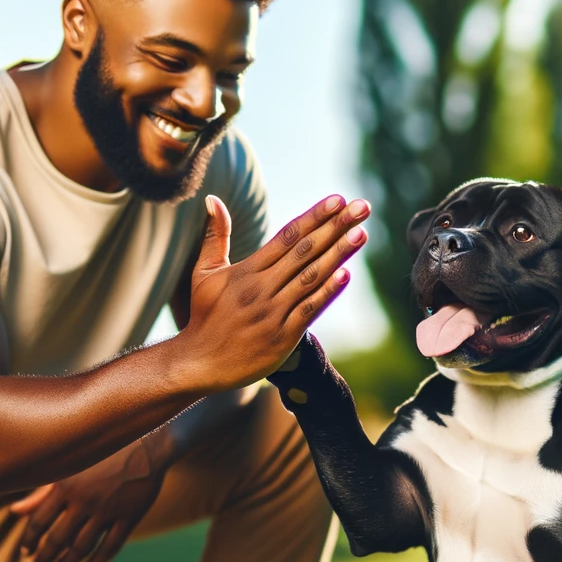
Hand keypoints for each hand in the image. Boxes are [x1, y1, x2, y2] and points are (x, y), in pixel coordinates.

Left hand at [10, 435, 168, 561]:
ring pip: (82, 547)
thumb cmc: (100, 454)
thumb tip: (14, 512)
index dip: (30, 541)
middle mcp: (85, 500)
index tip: (26, 553)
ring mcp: (108, 510)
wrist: (146, 440)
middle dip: (45, 558)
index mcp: (65, 485)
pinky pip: (110, 549)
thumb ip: (41, 492)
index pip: (39, 522)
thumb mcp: (68, 467)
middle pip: (57, 539)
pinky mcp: (130, 517)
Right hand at [176, 193, 368, 388]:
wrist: (199, 363)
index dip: (315, 217)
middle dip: (336, 227)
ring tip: (361, 233)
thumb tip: (213, 198)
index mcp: (247, 270)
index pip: (287, 236)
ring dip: (338, 254)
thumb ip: (215, 236)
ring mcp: (273, 312)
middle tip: (362, 207)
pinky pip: (309, 309)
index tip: (338, 200)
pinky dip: (327, 291)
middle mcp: (262, 288)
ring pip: (311, 277)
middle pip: (305, 251)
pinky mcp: (282, 337)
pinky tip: (346, 274)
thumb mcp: (205, 273)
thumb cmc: (204, 315)